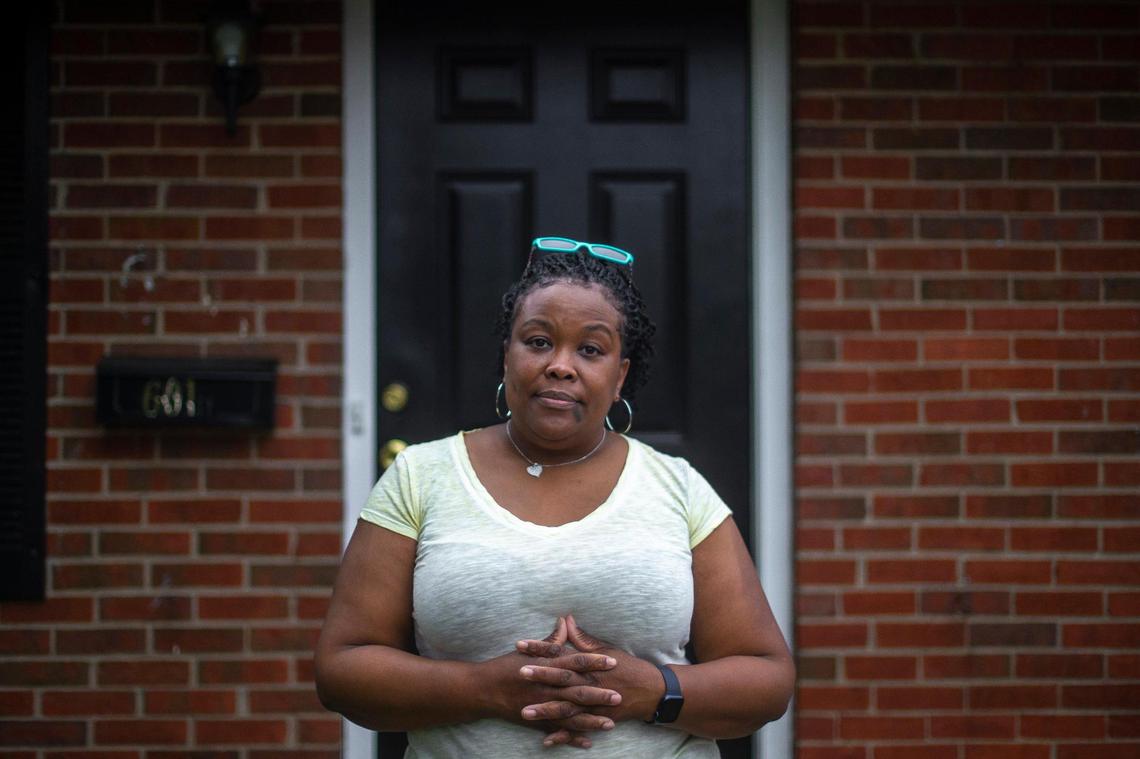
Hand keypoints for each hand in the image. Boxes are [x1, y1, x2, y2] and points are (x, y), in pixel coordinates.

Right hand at [481, 618, 620, 748]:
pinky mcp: (536, 721)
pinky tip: (587, 742)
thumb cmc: (506, 666)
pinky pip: (558, 730)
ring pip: (571, 714)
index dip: (595, 662)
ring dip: (591, 720)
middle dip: (599, 694)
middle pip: (577, 690)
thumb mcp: (529, 650)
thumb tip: (565, 622)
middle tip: (619, 696)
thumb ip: (551, 640)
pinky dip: (572, 737)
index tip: (614, 662)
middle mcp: (546, 686)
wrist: (483, 689)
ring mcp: (542, 705)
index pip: (576, 662)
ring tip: (610, 724)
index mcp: (547, 666)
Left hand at [517, 615, 663, 728]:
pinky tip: (547, 740)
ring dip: (546, 710)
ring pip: (567, 707)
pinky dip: (563, 735)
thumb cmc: (628, 667)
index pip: (561, 652)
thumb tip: (566, 619)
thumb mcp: (606, 649)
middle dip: (540, 676)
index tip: (520, 644)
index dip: (540, 648)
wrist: (652, 690)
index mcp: (589, 663)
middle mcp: (590, 682)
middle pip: (562, 678)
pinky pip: (578, 728)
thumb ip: (583, 639)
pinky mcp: (599, 718)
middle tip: (519, 673)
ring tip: (525, 712)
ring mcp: (594, 702)